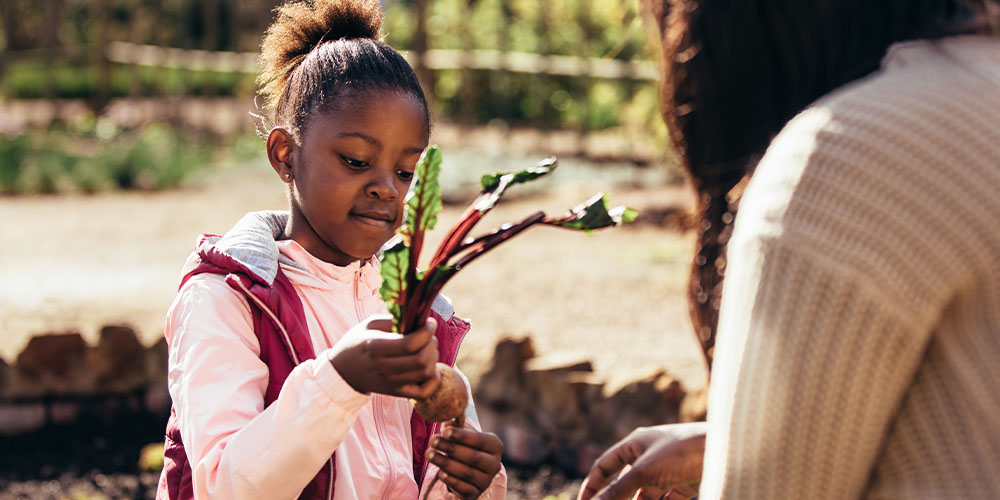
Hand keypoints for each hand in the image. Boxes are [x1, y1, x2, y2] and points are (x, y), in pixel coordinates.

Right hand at [329, 315, 439, 398]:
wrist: (342, 371)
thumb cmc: (358, 342)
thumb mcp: (369, 324)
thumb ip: (393, 320)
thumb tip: (419, 321)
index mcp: (374, 347)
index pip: (409, 344)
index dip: (426, 332)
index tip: (429, 322)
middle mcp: (383, 367)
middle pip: (420, 360)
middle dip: (431, 344)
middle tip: (429, 336)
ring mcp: (390, 383)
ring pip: (425, 373)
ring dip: (433, 358)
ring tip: (428, 349)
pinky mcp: (397, 393)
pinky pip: (424, 392)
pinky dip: (433, 380)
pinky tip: (429, 368)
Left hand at [426, 423, 503, 498]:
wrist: (468, 472)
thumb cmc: (465, 447)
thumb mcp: (463, 435)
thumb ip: (457, 426)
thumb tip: (448, 420)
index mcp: (495, 446)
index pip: (480, 440)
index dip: (462, 436)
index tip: (445, 431)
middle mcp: (495, 464)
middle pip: (473, 457)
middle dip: (450, 448)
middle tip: (433, 440)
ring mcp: (486, 480)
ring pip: (466, 472)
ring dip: (446, 463)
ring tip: (429, 454)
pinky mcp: (475, 493)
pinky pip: (463, 487)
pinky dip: (451, 480)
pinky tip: (440, 473)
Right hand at [578, 422, 706, 499]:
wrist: (727, 450)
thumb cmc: (682, 451)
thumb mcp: (644, 472)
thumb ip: (617, 490)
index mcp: (635, 444)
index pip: (605, 466)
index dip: (592, 486)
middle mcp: (649, 455)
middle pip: (625, 483)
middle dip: (617, 499)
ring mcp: (668, 470)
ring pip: (645, 494)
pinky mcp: (686, 483)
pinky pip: (667, 499)